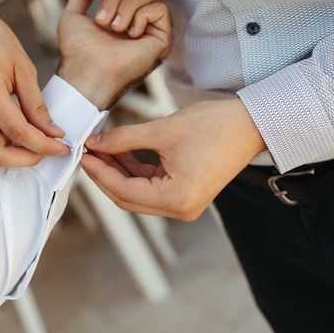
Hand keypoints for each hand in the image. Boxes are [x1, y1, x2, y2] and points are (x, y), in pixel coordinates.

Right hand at [0, 0, 68, 169]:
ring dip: (5, 160)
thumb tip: (52, 132)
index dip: (44, 145)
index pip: (18, 132)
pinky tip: (7, 140)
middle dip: (26, 159)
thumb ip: (36, 104)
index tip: (61, 147)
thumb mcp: (23, 67)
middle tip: (45, 150)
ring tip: (25, 145)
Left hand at [57, 0, 174, 108]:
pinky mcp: (162, 39)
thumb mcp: (73, 16)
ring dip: (126, 6)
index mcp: (119, 15)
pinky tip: (131, 33)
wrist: (86, 71)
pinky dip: (142, 15)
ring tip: (114, 28)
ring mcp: (150, 30)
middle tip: (102, 20)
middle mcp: (137, 21)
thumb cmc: (78, 51)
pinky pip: (160, 8)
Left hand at [80, 98, 266, 220]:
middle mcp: (180, 209)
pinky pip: (150, 186)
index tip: (83, 153)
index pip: (123, 191)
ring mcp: (183, 203)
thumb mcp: (162, 130)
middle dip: (105, 173)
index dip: (99, 172)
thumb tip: (95, 143)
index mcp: (177, 199)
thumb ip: (124, 139)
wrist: (250, 124)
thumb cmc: (215, 126)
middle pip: (127, 196)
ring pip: (137, 192)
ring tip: (101, 147)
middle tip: (88, 151)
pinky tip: (120, 150)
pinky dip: (134, 170)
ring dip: (118, 171)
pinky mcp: (185, 193)